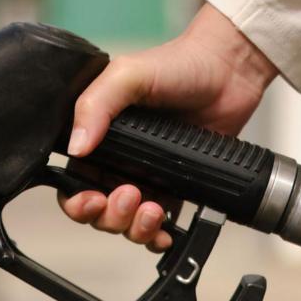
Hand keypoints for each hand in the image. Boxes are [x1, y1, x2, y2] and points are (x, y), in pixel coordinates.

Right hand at [57, 3, 278, 250]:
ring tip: (153, 209)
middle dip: (109, 216)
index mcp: (97, 136)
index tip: (93, 199)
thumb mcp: (126, 75)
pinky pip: (158, 225)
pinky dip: (157, 237)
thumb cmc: (178, 64)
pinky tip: (165, 231)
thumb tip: (76, 146)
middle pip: (97, 211)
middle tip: (130, 195)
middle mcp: (117, 160)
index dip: (77, 200)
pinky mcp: (175, 188)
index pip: (72, 181)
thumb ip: (95, 105)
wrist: (228, 72)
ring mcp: (146, 176)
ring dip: (135, 227)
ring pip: (125, 223)